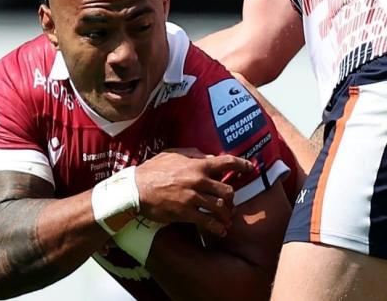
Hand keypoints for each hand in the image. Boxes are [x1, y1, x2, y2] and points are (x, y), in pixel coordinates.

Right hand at [134, 151, 253, 236]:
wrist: (135, 189)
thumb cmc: (153, 169)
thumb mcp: (173, 154)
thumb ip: (194, 154)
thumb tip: (210, 156)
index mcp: (198, 164)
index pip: (227, 162)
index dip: (242, 164)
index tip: (251, 167)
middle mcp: (199, 180)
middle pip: (227, 189)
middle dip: (231, 197)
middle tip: (231, 202)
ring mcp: (193, 198)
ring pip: (220, 206)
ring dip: (227, 214)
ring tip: (228, 219)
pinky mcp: (186, 213)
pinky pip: (208, 222)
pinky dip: (217, 228)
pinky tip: (221, 231)